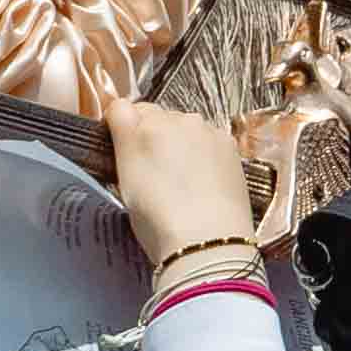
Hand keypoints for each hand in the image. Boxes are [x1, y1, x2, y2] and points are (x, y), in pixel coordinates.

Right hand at [97, 94, 257, 272]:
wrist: (208, 241)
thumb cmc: (160, 218)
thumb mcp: (125, 180)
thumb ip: (123, 139)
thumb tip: (120, 114)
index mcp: (146, 126)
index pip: (124, 109)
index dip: (120, 129)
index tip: (121, 150)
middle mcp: (180, 120)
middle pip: (157, 118)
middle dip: (152, 137)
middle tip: (150, 174)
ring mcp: (208, 133)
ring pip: (185, 130)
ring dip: (179, 145)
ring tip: (179, 183)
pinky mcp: (230, 149)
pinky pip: (209, 143)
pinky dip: (203, 156)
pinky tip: (201, 184)